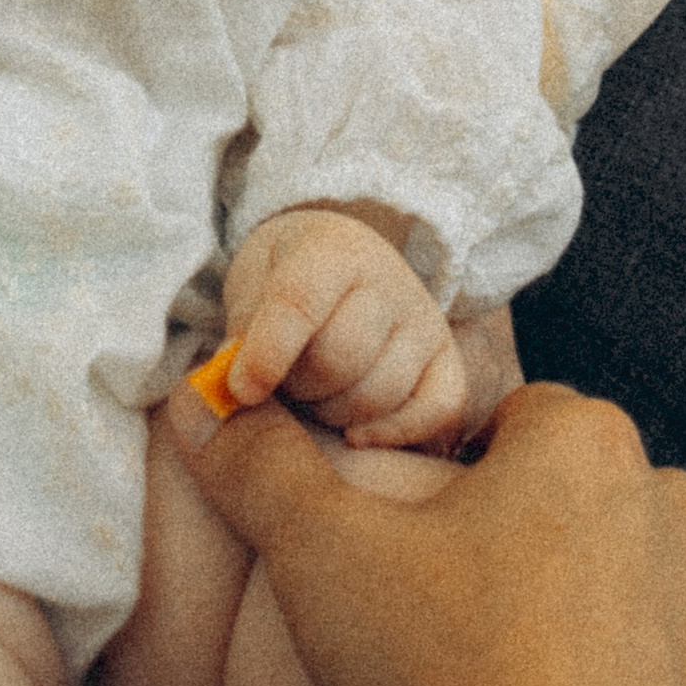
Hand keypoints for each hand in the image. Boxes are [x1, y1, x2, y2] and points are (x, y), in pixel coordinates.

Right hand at [172, 378, 685, 685]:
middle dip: (550, 554)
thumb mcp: (320, 556)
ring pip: (674, 620)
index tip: (424, 542)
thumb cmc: (445, 679)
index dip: (467, 476)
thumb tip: (202, 407)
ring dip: (621, 649)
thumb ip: (263, 469)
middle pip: (607, 514)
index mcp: (589, 452)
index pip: (525, 423)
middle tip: (470, 629)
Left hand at [219, 205, 466, 448]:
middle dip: (298, 385)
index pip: (300, 303)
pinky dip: (393, 433)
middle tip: (283, 381)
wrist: (338, 262)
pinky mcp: (448, 362)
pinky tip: (354, 436)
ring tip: (314, 393)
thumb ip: (245, 330)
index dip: (268, 353)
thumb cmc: (283, 280)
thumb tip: (237, 389)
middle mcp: (390, 280)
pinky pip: (437, 411)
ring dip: (333, 412)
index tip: (240, 390)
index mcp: (333, 248)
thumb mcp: (252, 285)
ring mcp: (425, 322)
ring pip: (377, 395)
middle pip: (339, 358)